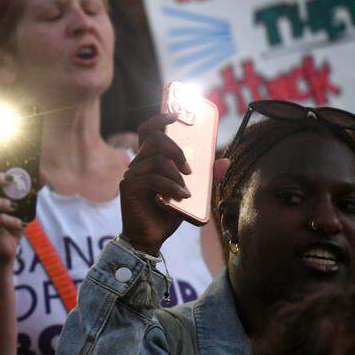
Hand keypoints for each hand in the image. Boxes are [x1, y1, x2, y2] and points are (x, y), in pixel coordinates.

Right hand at [119, 112, 193, 254]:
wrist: (150, 239)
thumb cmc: (167, 214)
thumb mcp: (193, 194)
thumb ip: (207, 179)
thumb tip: (225, 162)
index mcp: (149, 160)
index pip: (148, 131)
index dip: (159, 119)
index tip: (176, 115)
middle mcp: (137, 164)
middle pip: (155, 139)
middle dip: (176, 149)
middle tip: (189, 168)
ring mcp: (131, 175)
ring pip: (156, 160)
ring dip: (176, 175)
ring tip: (186, 192)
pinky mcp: (129, 189)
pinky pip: (152, 179)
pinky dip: (170, 187)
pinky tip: (180, 198)